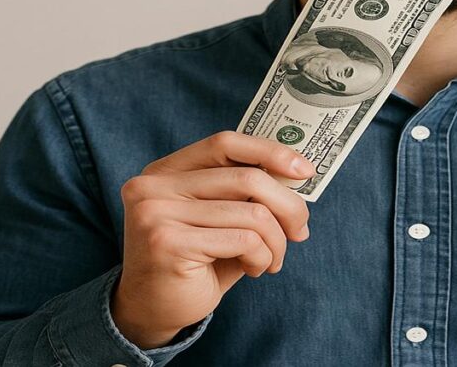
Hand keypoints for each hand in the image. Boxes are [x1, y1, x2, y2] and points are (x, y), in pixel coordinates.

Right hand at [112, 131, 314, 348]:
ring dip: (276, 241)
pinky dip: (263, 257)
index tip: (304, 170)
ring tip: (272, 260)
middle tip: (300, 230)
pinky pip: (245, 241)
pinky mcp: (168, 243)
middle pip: (246, 178)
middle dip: (288, 206)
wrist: (151, 313)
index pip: (225, 143)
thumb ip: (245, 192)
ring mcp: (156, 213)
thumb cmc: (196, 262)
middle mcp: (154, 185)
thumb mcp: (221, 218)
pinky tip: (254, 270)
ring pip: (253, 213)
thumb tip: (298, 173)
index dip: (269, 152)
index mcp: (166, 170)